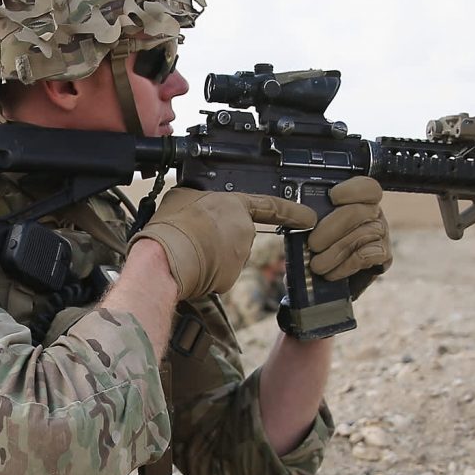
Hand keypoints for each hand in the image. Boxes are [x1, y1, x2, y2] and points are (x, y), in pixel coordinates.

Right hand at [134, 188, 315, 301]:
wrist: (165, 258)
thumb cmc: (173, 226)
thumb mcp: (182, 195)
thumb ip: (199, 199)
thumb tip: (194, 204)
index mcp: (236, 206)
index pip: (272, 207)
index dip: (292, 212)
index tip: (309, 218)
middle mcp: (243, 231)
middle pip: (237, 234)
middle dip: (219, 237)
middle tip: (194, 235)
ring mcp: (239, 256)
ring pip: (226, 256)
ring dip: (210, 255)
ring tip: (187, 250)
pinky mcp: (230, 279)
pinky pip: (219, 275)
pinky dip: (206, 273)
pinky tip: (190, 266)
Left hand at [306, 176, 391, 294]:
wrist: (325, 282)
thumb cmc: (317, 248)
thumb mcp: (309, 229)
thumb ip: (309, 219)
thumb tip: (298, 216)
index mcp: (358, 200)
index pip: (367, 187)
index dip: (351, 190)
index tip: (332, 197)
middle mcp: (373, 213)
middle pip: (358, 212)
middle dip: (331, 228)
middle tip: (312, 244)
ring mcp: (381, 234)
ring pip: (362, 235)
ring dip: (334, 252)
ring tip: (316, 266)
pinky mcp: (383, 256)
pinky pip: (366, 256)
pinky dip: (346, 265)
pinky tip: (332, 273)